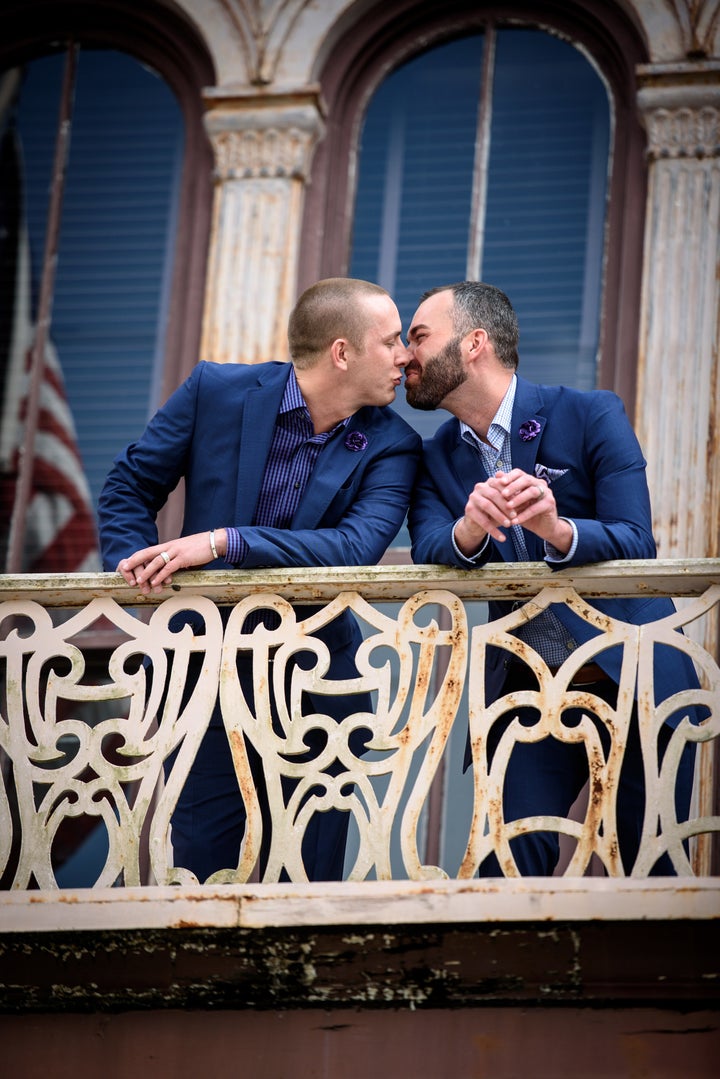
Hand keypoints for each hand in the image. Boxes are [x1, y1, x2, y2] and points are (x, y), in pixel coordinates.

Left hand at [116, 529, 226, 594]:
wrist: (214, 541)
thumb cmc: (200, 548)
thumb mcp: (184, 553)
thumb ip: (176, 560)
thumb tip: (170, 570)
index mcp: (169, 546)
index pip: (149, 550)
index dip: (137, 556)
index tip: (128, 562)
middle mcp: (169, 547)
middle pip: (147, 553)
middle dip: (135, 561)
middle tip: (125, 569)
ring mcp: (176, 552)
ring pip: (156, 562)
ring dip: (146, 572)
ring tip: (139, 581)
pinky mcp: (183, 558)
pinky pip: (169, 567)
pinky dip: (161, 575)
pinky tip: (156, 582)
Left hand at [454, 470, 571, 556]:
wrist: (543, 527)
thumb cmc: (526, 513)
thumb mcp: (514, 502)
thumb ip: (506, 491)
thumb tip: (494, 477)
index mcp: (530, 480)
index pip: (519, 473)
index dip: (509, 476)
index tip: (498, 482)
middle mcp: (540, 484)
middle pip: (526, 479)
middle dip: (513, 486)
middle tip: (503, 494)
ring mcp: (547, 492)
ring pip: (532, 492)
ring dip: (519, 499)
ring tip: (508, 507)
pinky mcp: (550, 503)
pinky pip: (536, 508)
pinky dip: (524, 515)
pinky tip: (515, 521)